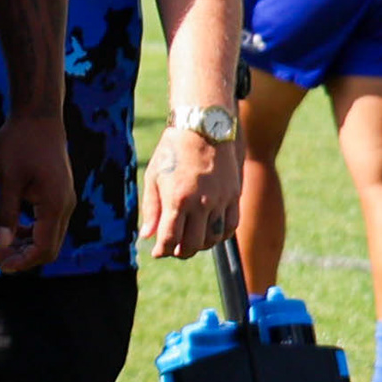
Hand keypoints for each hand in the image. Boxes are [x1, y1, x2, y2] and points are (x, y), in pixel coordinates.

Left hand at [0, 110, 72, 272]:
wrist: (38, 116)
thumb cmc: (21, 143)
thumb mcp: (8, 180)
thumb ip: (6, 214)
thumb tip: (2, 245)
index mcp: (54, 205)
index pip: (43, 248)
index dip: (22, 261)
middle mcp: (64, 206)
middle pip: (49, 246)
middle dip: (24, 256)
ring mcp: (64, 199)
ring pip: (50, 235)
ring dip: (27, 245)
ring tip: (1, 245)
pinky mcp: (58, 193)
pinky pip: (48, 222)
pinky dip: (32, 230)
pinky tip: (12, 227)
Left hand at [138, 125, 238, 259]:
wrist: (203, 129)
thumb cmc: (172, 152)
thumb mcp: (153, 177)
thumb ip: (151, 209)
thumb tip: (147, 237)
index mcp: (177, 199)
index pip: (170, 239)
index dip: (162, 250)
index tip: (158, 252)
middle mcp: (201, 203)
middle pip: (193, 244)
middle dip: (180, 251)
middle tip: (173, 249)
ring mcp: (220, 201)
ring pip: (213, 239)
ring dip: (200, 245)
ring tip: (189, 240)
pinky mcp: (234, 196)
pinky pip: (230, 226)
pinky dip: (219, 235)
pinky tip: (209, 233)